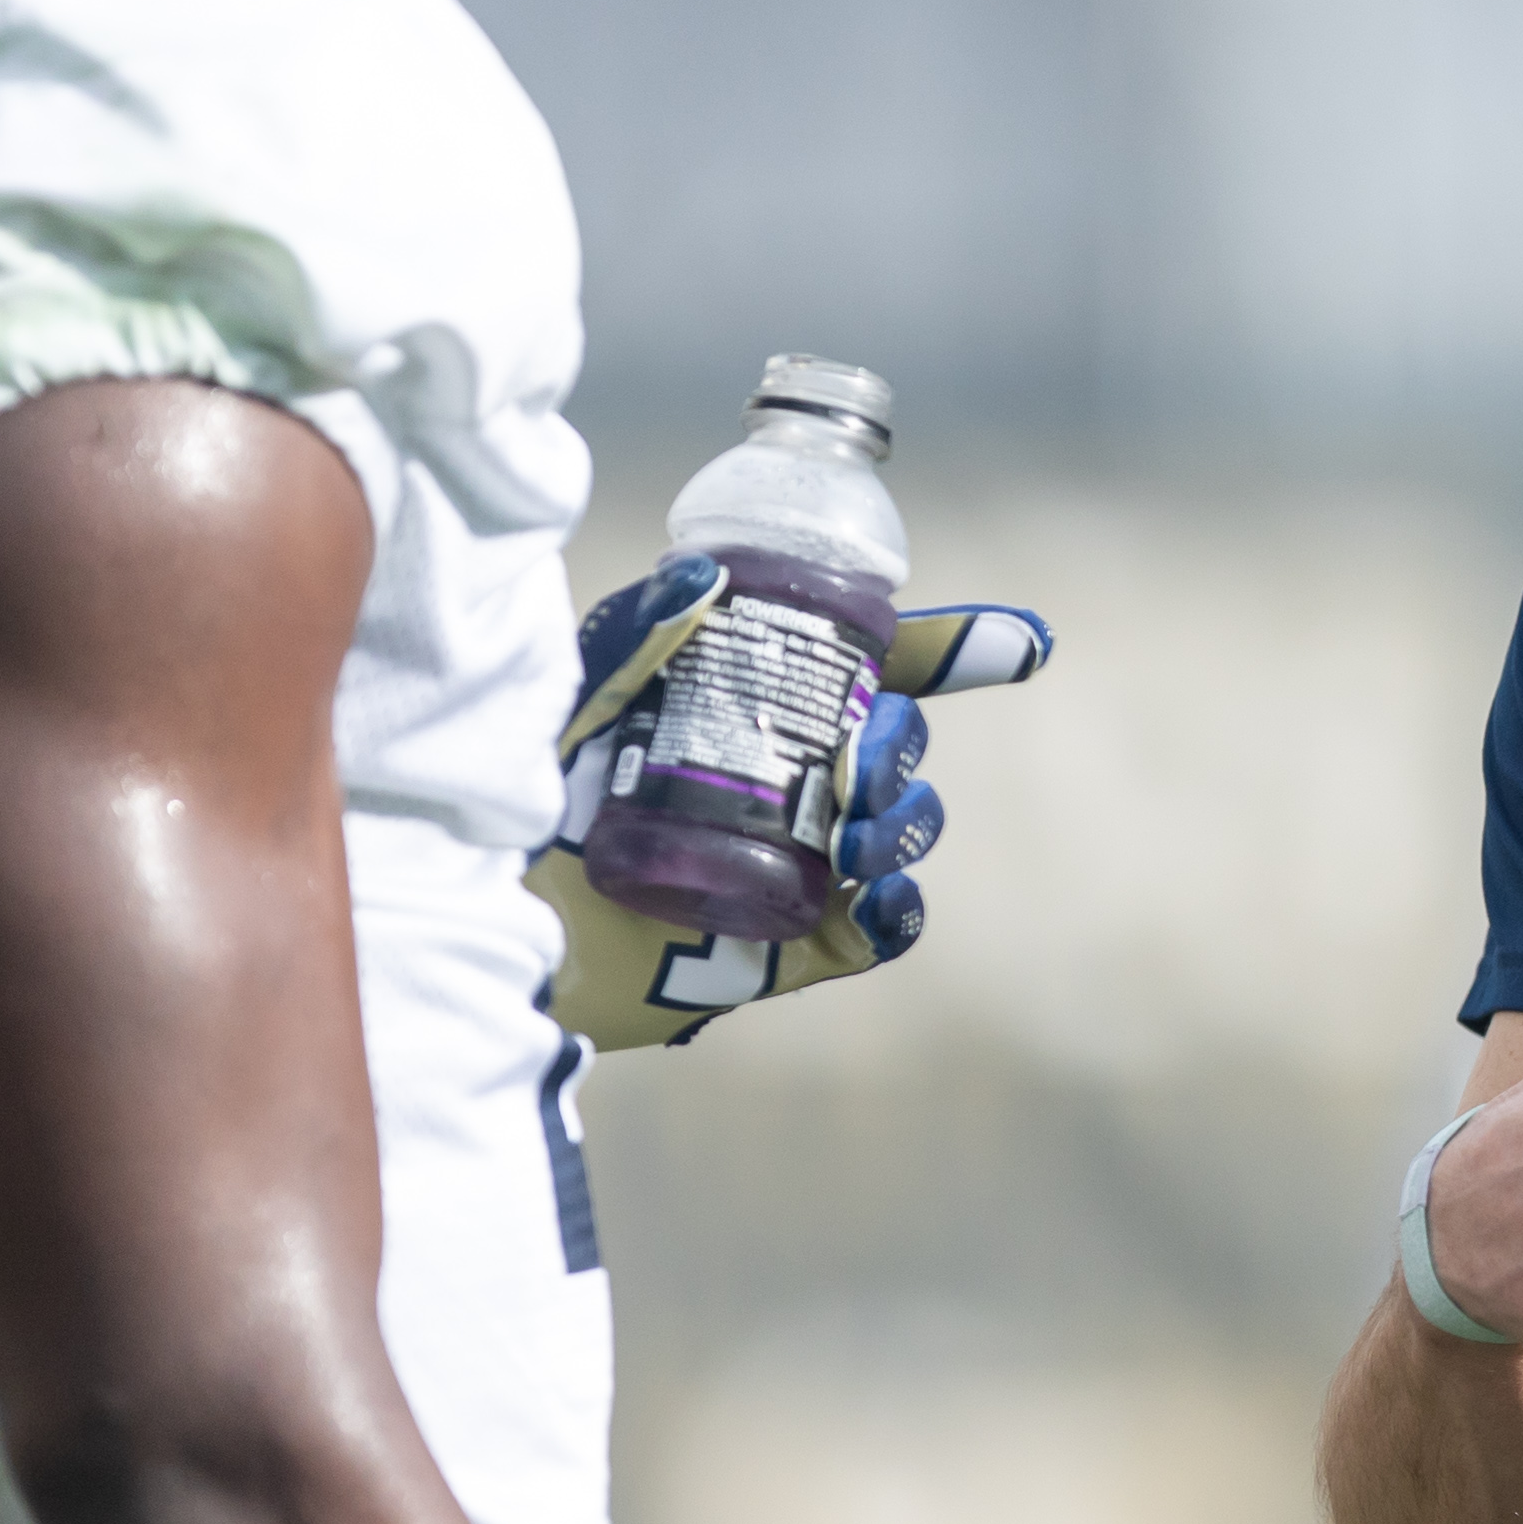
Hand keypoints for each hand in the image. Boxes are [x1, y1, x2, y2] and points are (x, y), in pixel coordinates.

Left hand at [532, 557, 1055, 1050]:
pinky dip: (899, 907)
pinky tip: (884, 891)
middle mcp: (792, 778)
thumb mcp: (575, 702)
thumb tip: (703, 577)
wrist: (497, 922)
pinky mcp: (795, 945)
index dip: (952, 650)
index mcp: (757, 707)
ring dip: (905, 817)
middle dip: (904, 742)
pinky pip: (882, 926)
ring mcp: (802, 861)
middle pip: (898, 744)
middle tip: (862, 755)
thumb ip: (635, 638)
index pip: (873, 665)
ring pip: (903, 826)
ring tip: (855, 829)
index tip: (1025, 640)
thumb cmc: (524, 798)